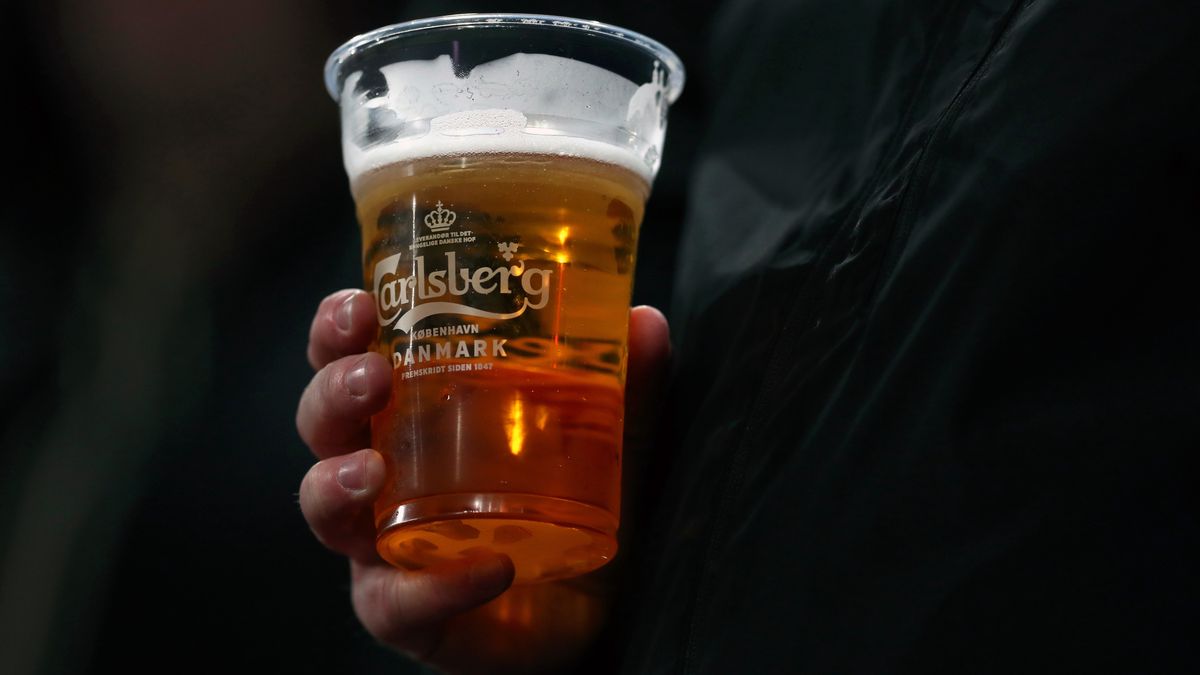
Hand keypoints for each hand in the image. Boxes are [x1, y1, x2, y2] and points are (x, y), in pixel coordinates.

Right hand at [296, 290, 670, 672]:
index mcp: (410, 417)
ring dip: (336, 483)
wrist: (592, 609)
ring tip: (373, 471)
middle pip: (322, 425)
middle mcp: (380, 476)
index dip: (336, 332)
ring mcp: (383, 546)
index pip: (350, 361)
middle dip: (332, 392)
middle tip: (374, 376)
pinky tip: (486, 568)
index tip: (358, 307)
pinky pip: (398, 603)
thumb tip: (644, 319)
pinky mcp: (409, 613)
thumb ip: (620, 382)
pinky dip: (435, 586)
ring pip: (324, 511)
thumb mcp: (602, 435)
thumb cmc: (569, 503)